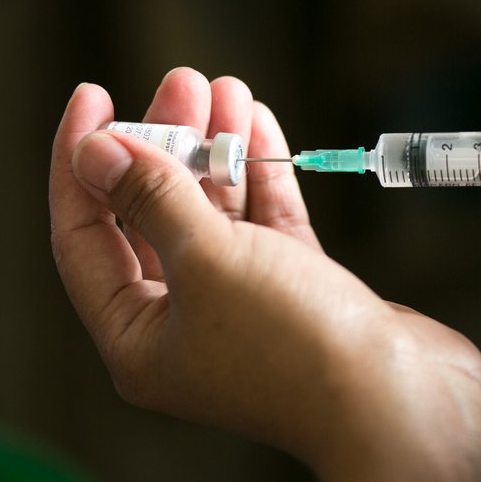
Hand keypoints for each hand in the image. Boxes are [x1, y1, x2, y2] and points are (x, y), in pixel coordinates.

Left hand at [49, 68, 480, 481]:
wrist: (399, 400)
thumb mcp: (208, 259)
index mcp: (138, 337)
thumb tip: (96, 150)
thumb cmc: (294, 345)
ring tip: (228, 87)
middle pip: (152, 217)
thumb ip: (153, 197)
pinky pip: (267, 224)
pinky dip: (263, 175)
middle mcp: (185, 325)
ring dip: (219, 149)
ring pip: (216, 214)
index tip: (94, 96)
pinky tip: (261, 124)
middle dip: (165, 144)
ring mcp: (245, 308)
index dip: (81, 163)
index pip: (84, 237)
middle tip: (183, 81)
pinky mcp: (300, 292)